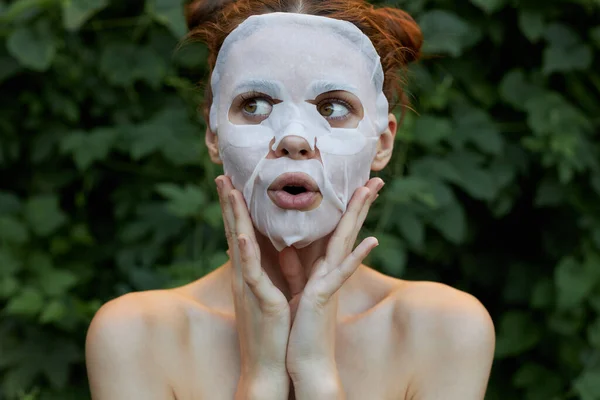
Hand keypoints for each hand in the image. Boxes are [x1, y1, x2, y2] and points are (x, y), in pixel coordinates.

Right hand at [216, 176, 289, 399]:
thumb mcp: (269, 293)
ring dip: (233, 216)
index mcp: (249, 273)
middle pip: (233, 231)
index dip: (235, 208)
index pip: (240, 233)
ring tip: (229, 190)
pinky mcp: (259, 299)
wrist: (267, 365)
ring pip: (238, 244)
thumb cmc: (270, 330)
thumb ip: (269, 270)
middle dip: (228, 203)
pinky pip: (251, 272)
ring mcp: (248, 286)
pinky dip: (245, 252)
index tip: (232, 183)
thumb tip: (271, 251)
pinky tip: (240, 234)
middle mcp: (243, 275)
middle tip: (222, 174)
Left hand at [282, 178, 383, 394]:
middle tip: (375, 178)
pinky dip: (357, 258)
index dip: (345, 209)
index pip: (335, 232)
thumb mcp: (294, 293)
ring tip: (370, 190)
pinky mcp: (324, 297)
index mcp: (322, 270)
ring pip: (346, 242)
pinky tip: (372, 241)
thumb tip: (287, 250)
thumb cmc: (299, 329)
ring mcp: (330, 283)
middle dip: (359, 204)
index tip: (354, 186)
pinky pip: (341, 274)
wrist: (304, 362)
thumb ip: (293, 270)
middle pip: (346, 230)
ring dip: (359, 216)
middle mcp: (330, 272)